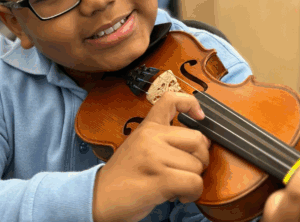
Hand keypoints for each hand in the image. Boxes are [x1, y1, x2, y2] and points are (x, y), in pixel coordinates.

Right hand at [92, 92, 210, 221]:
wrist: (98, 199)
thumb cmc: (123, 177)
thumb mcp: (139, 147)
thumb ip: (165, 140)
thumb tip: (202, 143)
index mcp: (147, 127)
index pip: (171, 100)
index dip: (191, 104)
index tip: (200, 117)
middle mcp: (150, 137)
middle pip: (197, 140)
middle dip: (200, 159)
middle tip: (188, 171)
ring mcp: (154, 156)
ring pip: (197, 165)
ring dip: (193, 181)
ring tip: (177, 187)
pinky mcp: (159, 179)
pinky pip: (194, 182)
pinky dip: (192, 193)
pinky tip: (180, 196)